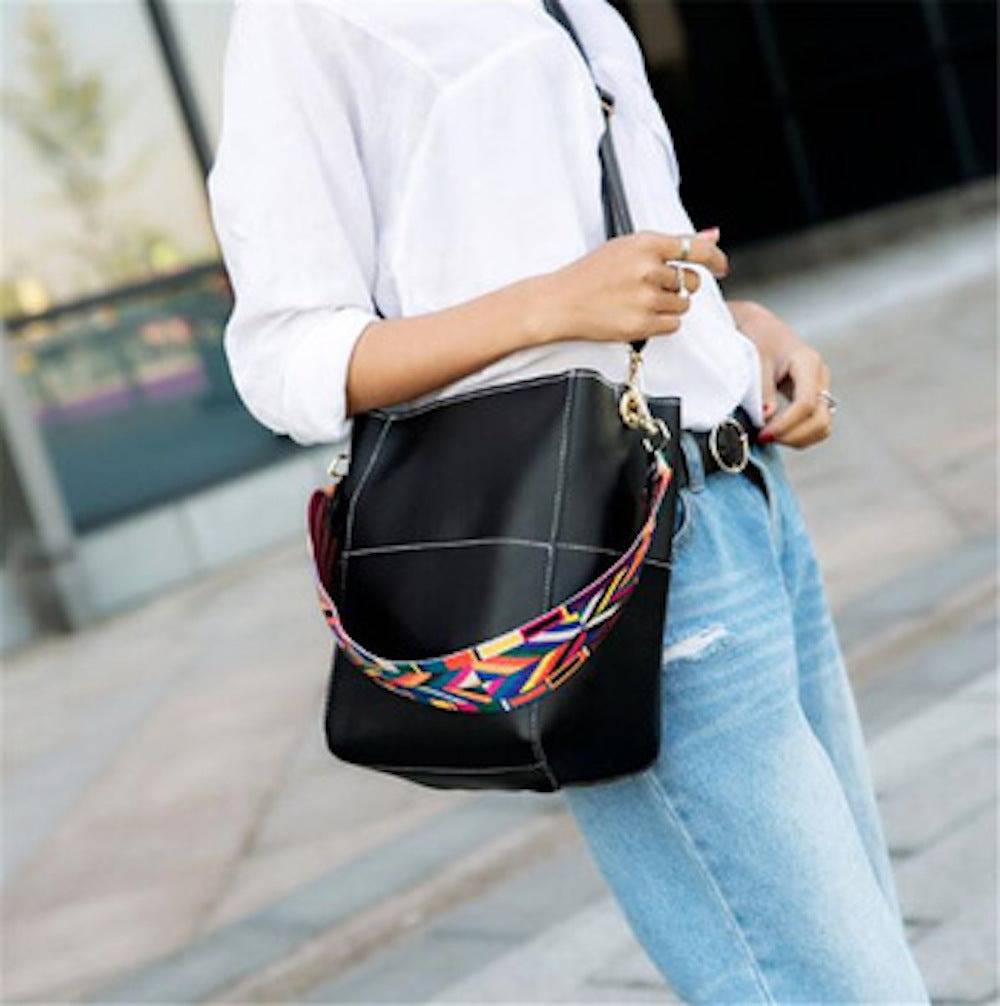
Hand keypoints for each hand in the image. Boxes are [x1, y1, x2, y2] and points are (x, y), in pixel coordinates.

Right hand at [529, 230, 728, 345]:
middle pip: (691, 281)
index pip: (696, 250)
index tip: (722, 267)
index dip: (715, 259)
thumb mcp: (628, 247)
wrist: (560, 302)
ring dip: (670, 305)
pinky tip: (640, 315)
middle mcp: (648, 270)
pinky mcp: (641, 324)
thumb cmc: (591, 274)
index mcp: (645, 244)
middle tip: (658, 287)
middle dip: (682, 286)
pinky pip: (673, 325)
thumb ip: (672, 243)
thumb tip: (713, 235)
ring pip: (683, 304)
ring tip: (641, 301)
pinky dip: (662, 322)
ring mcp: (645, 298)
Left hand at [728, 300, 833, 447]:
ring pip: (822, 426)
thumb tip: (768, 417)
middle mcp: (820, 376)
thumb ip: (763, 389)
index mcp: (808, 362)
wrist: (763, 328)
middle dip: (794, 436)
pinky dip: (799, 435)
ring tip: (769, 437)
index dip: (786, 424)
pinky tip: (776, 433)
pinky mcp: (814, 397)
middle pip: (821, 419)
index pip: (806, 403)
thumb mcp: (756, 359)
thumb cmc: (758, 338)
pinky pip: (815, 424)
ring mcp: (820, 388)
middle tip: (764, 438)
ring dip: (798, 439)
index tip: (763, 434)